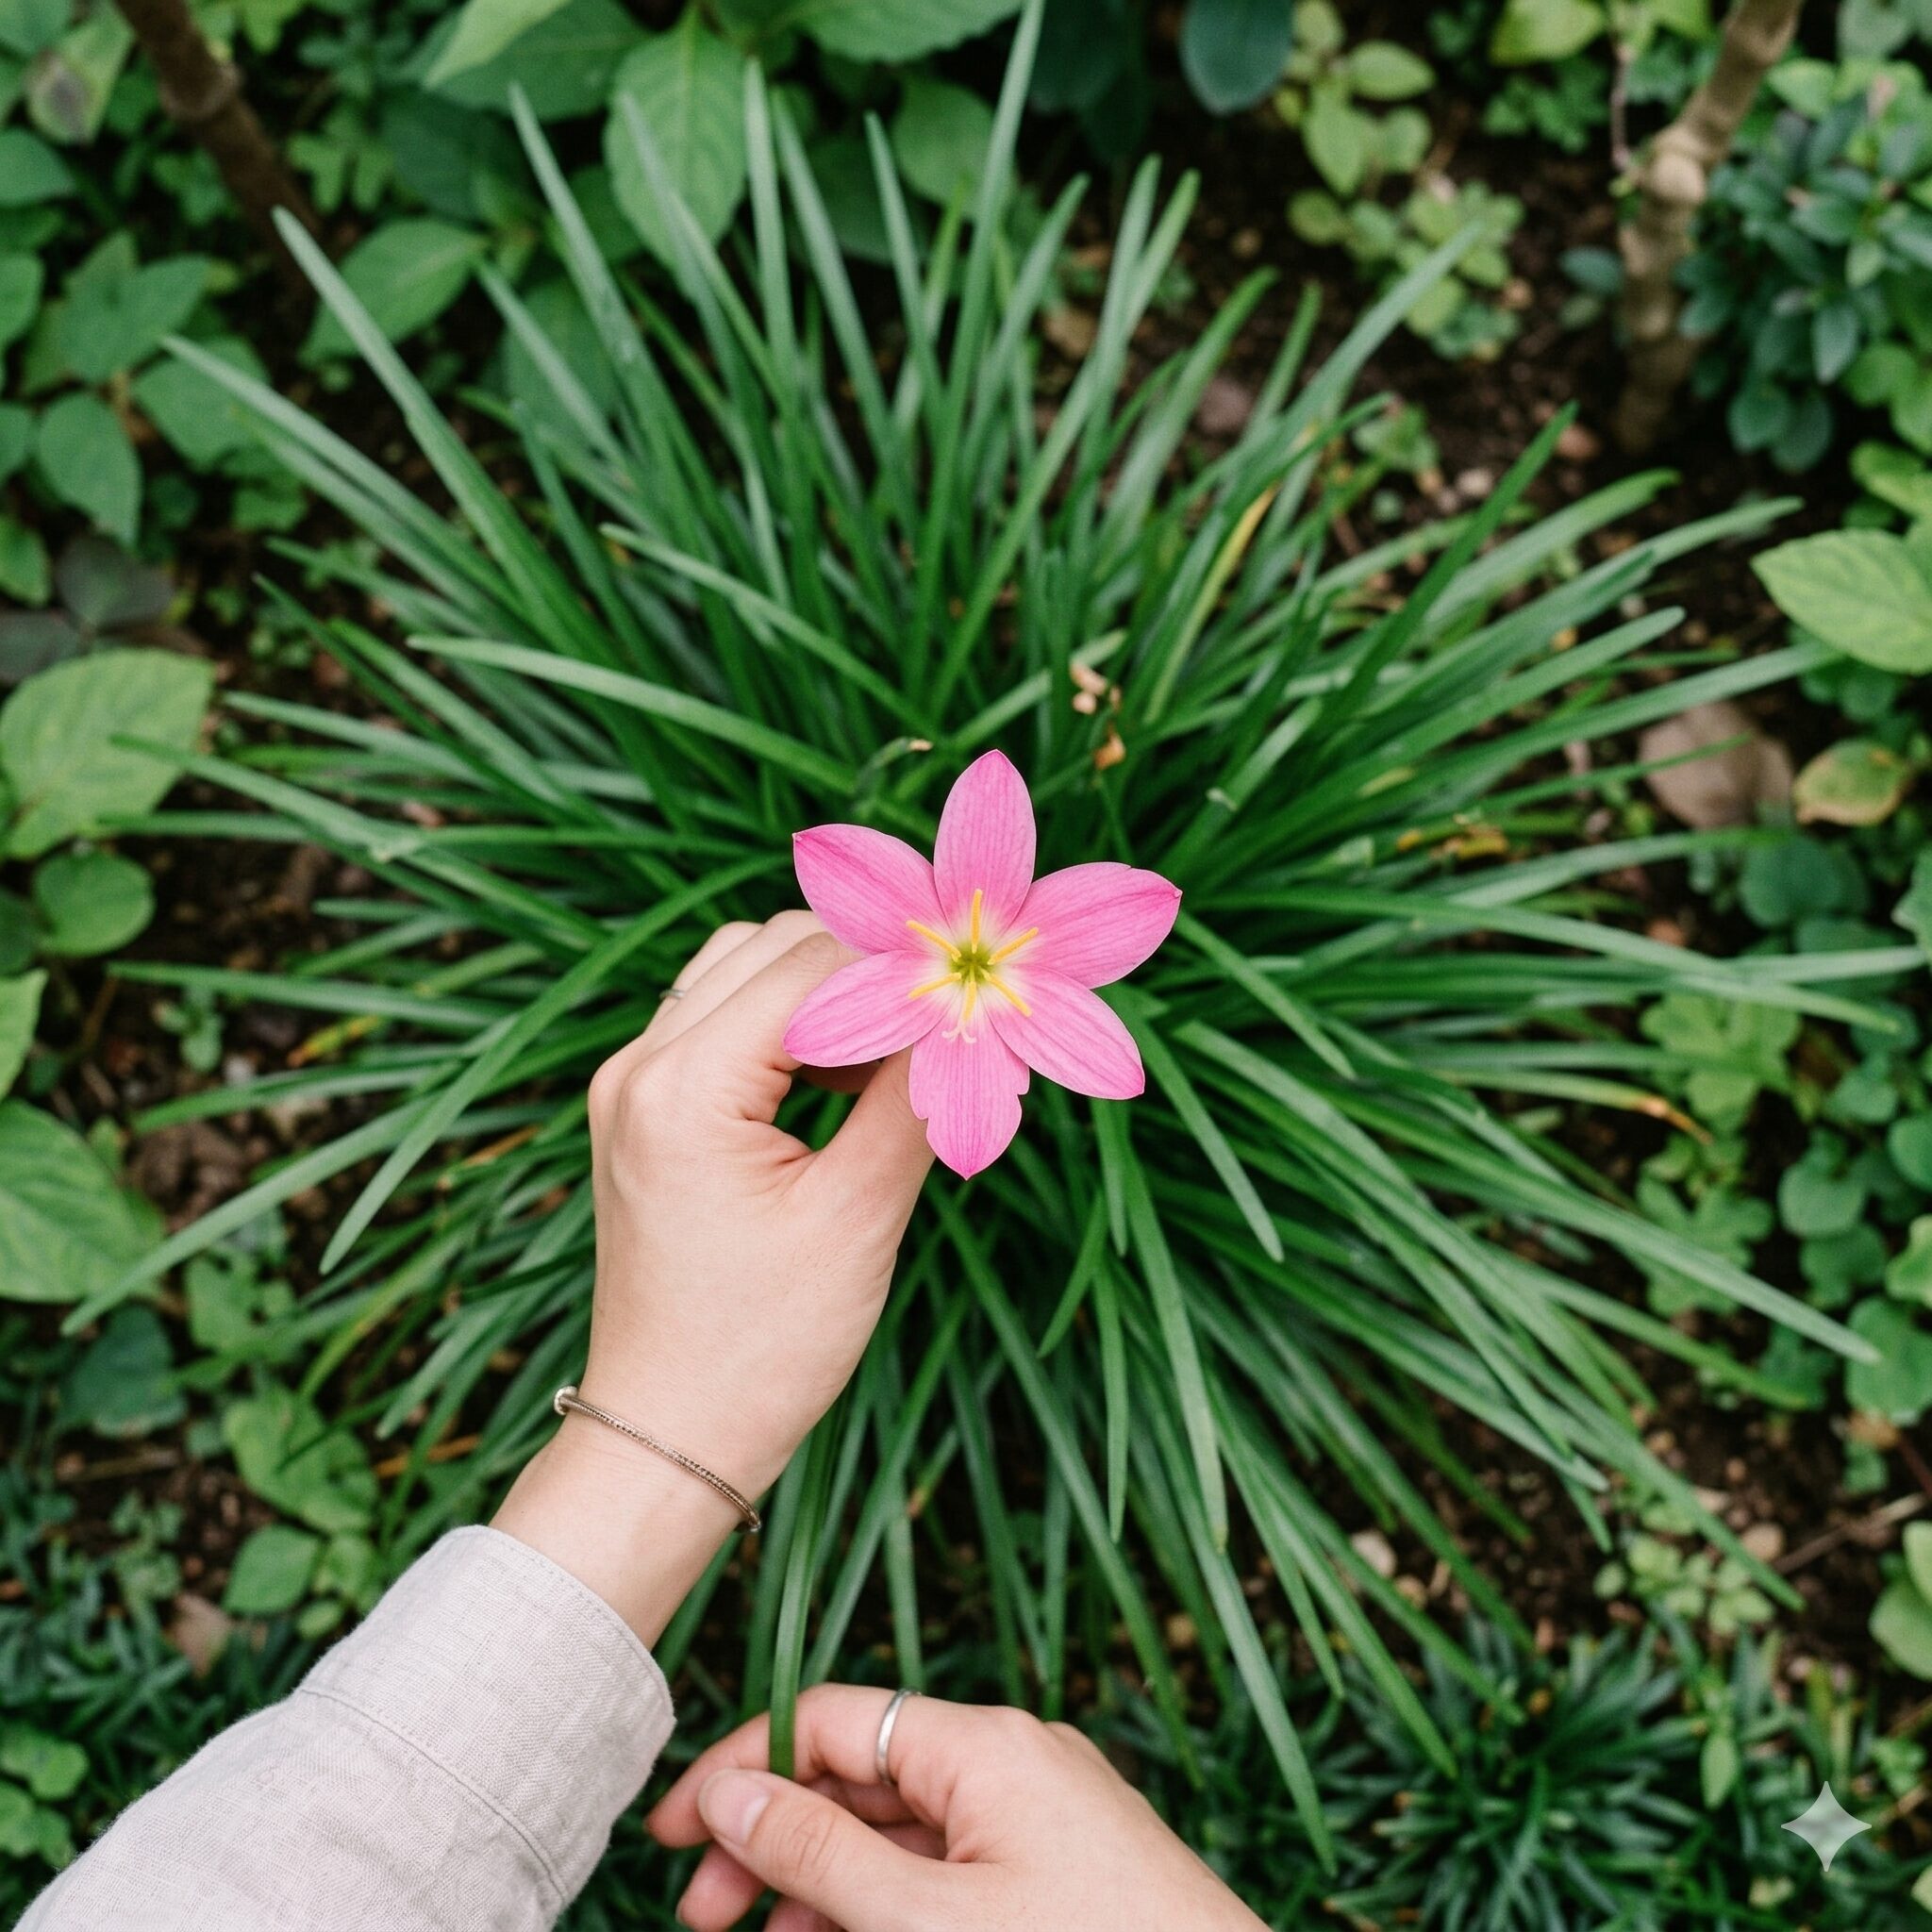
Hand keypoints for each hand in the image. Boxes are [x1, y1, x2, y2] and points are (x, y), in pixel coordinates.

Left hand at [493, 912, 931, 1640]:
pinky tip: (843, 1082)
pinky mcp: (641, 1110)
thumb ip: (914, 1098)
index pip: (810, 966)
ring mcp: (629, 1084)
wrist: (670, 1437)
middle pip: (769, 946)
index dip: (906, 966)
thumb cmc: (764, 1350)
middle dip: (866, 968)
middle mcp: (639, 1066)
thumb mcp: (859, 1218)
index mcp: (682, 1089)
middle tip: (949, 1014)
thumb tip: (967, 1013)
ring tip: (893, 1058)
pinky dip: (785, 1028)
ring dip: (823, 995)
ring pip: (740, 970)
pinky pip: (717, 1020)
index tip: (981, 981)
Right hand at [649, 1686, 1269, 1931]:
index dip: (742, 1766)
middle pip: (861, 1776)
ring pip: (902, 1831)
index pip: (831, 1718)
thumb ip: (819, 1852)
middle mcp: (1012, 1760)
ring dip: (823, 1882)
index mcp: (982, 1745)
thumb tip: (728, 1791)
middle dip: (774, 1838)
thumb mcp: (924, 1920)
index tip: (673, 1833)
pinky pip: (950, 1869)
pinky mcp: (1063, 1870)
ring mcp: (1042, 1816)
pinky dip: (887, 1904)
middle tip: (700, 1914)